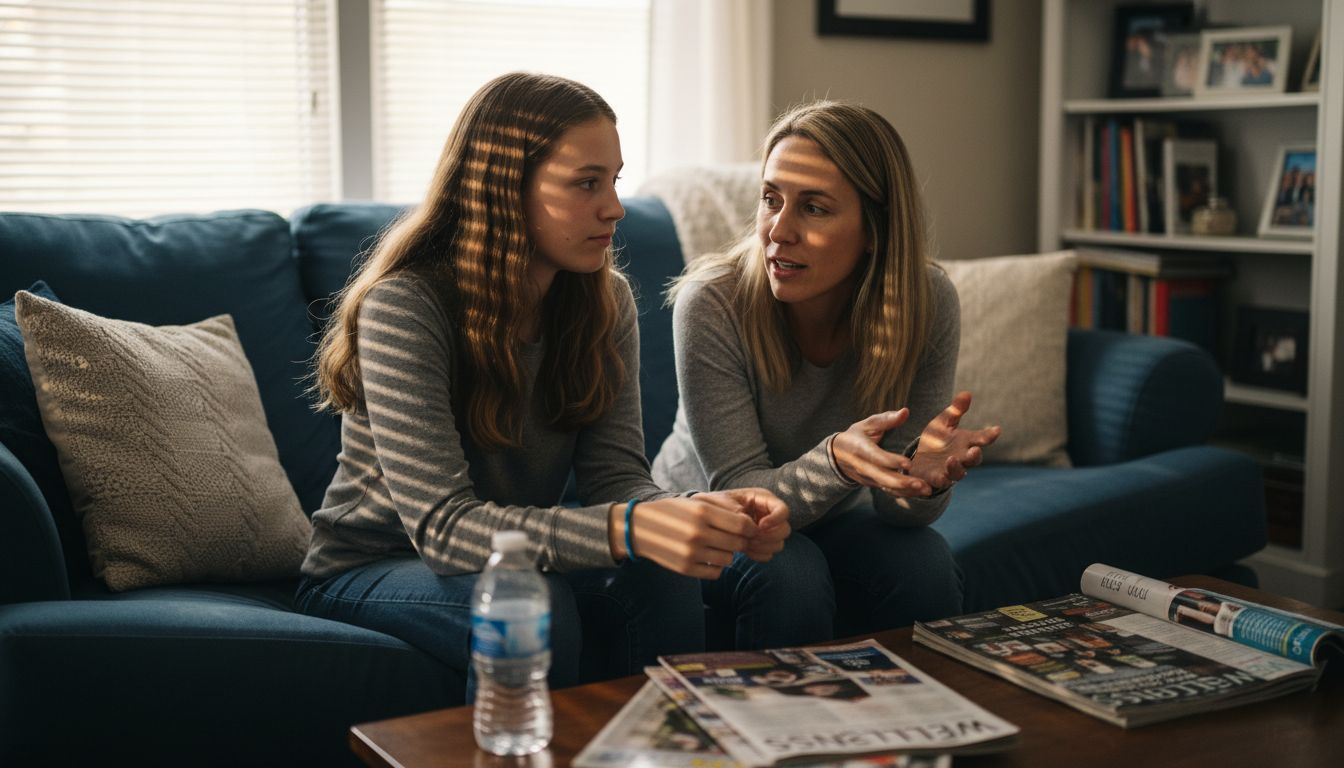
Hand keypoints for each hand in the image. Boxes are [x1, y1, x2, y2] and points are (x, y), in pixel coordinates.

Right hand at [608, 495, 757, 578]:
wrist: (639, 528)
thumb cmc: (673, 512)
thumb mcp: (695, 502)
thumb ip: (722, 509)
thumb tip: (748, 520)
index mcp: (702, 512)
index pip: (742, 525)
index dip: (750, 528)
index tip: (747, 528)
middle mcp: (697, 533)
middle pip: (738, 543)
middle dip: (740, 541)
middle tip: (733, 538)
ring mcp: (691, 553)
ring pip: (728, 559)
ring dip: (727, 553)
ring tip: (716, 546)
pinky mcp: (685, 569)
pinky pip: (715, 572)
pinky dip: (716, 566)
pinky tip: (707, 557)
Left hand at [701, 488, 789, 562]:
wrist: (707, 515)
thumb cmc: (715, 504)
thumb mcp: (724, 503)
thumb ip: (739, 513)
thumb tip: (753, 528)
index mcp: (763, 499)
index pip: (783, 510)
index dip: (775, 520)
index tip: (759, 526)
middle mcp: (769, 514)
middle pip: (785, 530)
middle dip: (768, 537)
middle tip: (751, 538)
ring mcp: (767, 530)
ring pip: (778, 544)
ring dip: (763, 547)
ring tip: (745, 544)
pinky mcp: (761, 543)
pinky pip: (769, 554)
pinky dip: (758, 554)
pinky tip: (745, 550)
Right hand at [831, 409, 931, 497]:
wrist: (836, 455)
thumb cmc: (855, 435)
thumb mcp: (867, 424)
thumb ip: (886, 419)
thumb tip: (906, 411)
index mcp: (860, 449)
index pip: (876, 457)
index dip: (891, 462)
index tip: (908, 464)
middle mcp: (863, 467)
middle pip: (883, 478)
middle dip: (903, 482)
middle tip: (923, 484)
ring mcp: (868, 478)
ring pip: (887, 488)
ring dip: (907, 491)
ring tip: (926, 490)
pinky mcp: (873, 484)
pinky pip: (889, 491)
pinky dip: (904, 494)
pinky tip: (919, 492)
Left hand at [908, 391, 1000, 489]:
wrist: (918, 458)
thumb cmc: (937, 439)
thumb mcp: (944, 422)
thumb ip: (955, 411)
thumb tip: (966, 393)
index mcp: (966, 443)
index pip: (981, 439)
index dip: (989, 435)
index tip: (996, 430)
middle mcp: (961, 459)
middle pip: (973, 460)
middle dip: (974, 456)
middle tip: (974, 450)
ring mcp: (949, 471)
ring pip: (957, 474)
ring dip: (956, 468)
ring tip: (951, 460)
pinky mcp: (934, 480)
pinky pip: (938, 483)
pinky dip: (939, 482)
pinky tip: (937, 478)